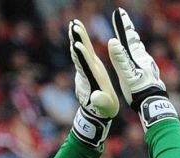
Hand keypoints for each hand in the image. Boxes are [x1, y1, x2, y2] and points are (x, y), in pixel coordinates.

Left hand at [69, 19, 118, 148]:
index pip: (86, 65)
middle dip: (78, 40)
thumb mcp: (106, 107)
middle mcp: (88, 71)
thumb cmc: (104, 109)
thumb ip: (101, 101)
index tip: (77, 45)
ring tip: (74, 25)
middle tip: (74, 26)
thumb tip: (95, 98)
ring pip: (80, 51)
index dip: (82, 56)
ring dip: (77, 37)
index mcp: (93, 79)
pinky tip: (77, 35)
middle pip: (81, 54)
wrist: (98, 110)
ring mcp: (87, 69)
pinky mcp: (89, 68)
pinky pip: (83, 53)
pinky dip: (80, 42)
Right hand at [107, 8, 177, 130]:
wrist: (153, 104)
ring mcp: (146, 65)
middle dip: (127, 29)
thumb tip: (113, 41)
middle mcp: (143, 58)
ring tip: (130, 34)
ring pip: (138, 49)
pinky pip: (140, 58)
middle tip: (123, 18)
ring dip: (132, 40)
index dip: (122, 24)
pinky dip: (136, 52)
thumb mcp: (127, 75)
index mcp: (136, 57)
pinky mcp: (148, 73)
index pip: (128, 37)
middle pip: (133, 40)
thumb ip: (120, 58)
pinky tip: (138, 56)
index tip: (119, 12)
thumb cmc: (139, 91)